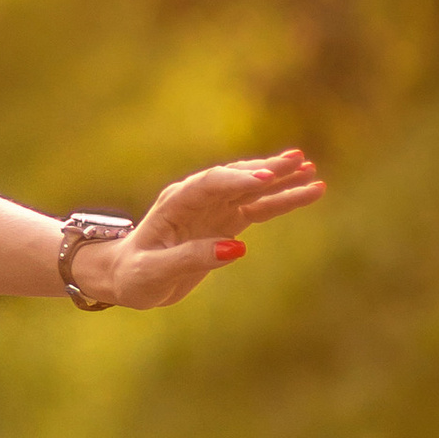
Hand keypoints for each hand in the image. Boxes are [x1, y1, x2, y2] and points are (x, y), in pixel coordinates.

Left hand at [92, 148, 325, 310]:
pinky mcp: (225, 222)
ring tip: (312, 170)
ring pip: (252, 190)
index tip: (266, 179)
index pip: (209, 184)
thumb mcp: (154, 272)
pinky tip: (309, 191)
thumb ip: (191, 258)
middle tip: (299, 161)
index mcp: (175, 204)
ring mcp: (213, 208)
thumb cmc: (134, 275)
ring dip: (282, 180)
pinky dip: (282, 200)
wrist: (127, 276)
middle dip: (266, 170)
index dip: (237, 180)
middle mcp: (196, 199)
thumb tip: (237, 248)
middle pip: (236, 178)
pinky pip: (259, 207)